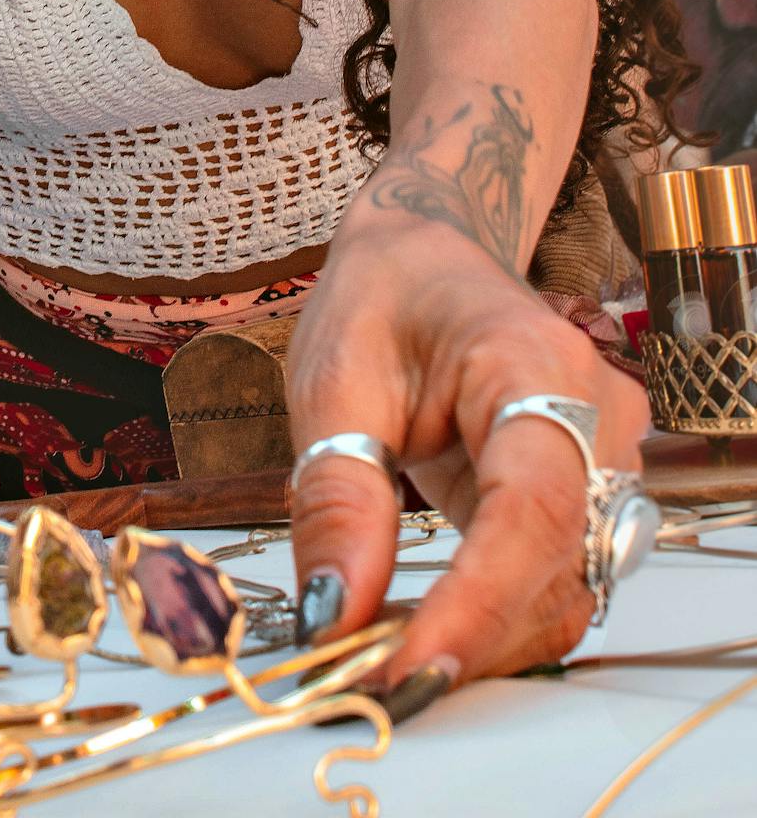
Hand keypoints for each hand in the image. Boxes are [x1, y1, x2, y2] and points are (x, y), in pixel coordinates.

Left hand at [285, 201, 649, 705]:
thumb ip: (337, 494)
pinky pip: (553, 582)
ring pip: (564, 591)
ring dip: (479, 641)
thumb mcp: (332, 378)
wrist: (427, 257)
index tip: (402, 667)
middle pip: (559, 565)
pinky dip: (488, 622)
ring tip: (380, 658)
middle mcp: (598, 416)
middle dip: (467, 638)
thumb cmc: (381, 299)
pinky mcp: (586, 498)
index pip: (532, 506)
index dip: (476, 602)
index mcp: (534, 363)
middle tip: (364, 678)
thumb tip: (330, 617)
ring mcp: (606, 460)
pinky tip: (418, 631)